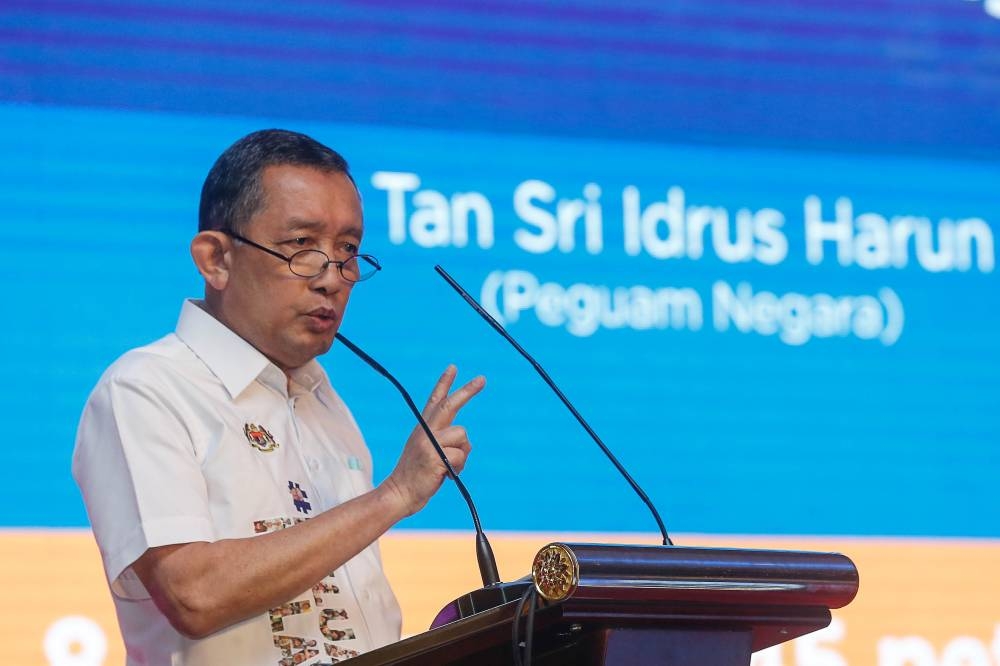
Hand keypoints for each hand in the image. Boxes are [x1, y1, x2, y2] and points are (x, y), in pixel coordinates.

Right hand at [383, 365, 484, 515]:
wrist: (398, 495)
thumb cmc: (417, 478)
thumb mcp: (429, 455)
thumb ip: (443, 444)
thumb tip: (465, 443)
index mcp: (423, 429)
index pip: (435, 401)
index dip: (444, 383)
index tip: (453, 367)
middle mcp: (425, 431)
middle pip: (449, 405)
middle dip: (467, 391)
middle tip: (483, 378)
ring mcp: (428, 443)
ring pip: (462, 436)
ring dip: (463, 454)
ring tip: (448, 468)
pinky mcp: (433, 456)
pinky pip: (460, 456)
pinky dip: (458, 468)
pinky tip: (445, 476)